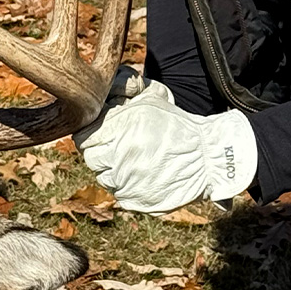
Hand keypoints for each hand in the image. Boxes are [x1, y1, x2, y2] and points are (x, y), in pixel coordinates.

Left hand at [74, 94, 256, 214]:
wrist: (206, 156)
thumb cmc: (176, 123)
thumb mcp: (151, 95)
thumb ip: (121, 89)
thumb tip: (97, 94)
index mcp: (117, 129)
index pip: (83, 138)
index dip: (93, 136)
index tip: (105, 135)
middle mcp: (117, 156)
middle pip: (91, 158)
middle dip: (102, 152)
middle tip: (121, 148)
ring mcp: (125, 181)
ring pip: (104, 177)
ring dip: (114, 170)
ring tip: (136, 161)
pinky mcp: (134, 200)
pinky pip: (119, 193)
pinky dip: (127, 186)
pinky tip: (144, 175)